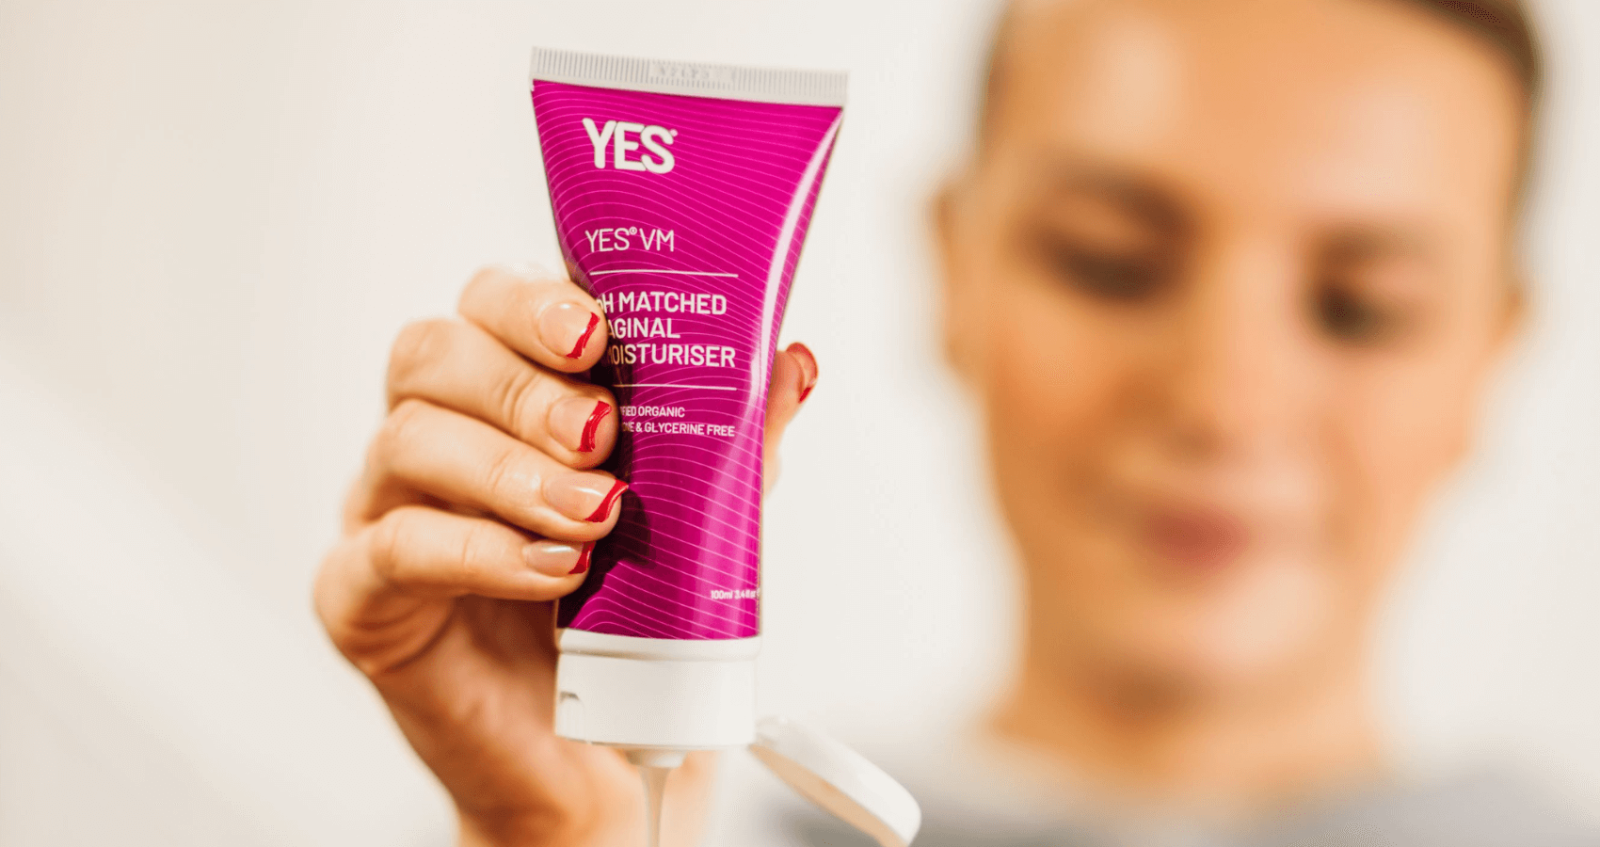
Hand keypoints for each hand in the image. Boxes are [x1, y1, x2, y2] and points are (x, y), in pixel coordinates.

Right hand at [314, 265, 817, 846]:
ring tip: (593, 514)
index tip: (598, 332)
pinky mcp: (359, 596)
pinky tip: (546, 570)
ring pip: (409, 439)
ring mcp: (383, 509)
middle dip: (526, 385)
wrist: (587, 753)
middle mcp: (431, 434)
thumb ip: (732, 446)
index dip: (535, 304)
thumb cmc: (623, 617)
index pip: (491, 304)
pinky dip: (475, 551)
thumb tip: (792, 365)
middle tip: (603, 432)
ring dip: (510, 469)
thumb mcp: (695, 523)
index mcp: (501, 393)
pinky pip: (391, 549)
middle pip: (435, 354)